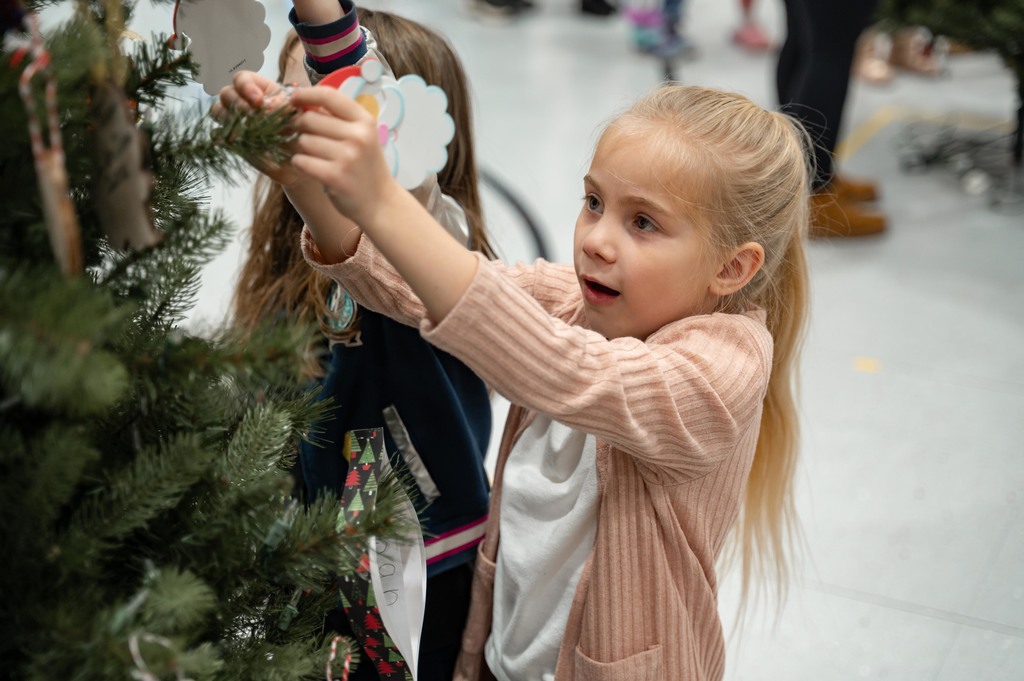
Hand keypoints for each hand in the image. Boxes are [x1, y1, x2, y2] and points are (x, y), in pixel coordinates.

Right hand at [210, 71, 300, 185]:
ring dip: (229, 118)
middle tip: (253, 116)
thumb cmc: (300, 124)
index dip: (245, 86)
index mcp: (258, 88)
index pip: (241, 78)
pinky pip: (218, 134)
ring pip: (218, 111)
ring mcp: (235, 119)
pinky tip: (239, 140)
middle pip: (226, 93)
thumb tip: (268, 106)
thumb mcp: (298, 111)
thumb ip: (285, 106)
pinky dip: (226, 136)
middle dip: (238, 103)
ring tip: (245, 129)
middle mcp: (242, 101)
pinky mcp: (232, 138)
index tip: (258, 100)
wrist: (301, 151)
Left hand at [288, 86, 400, 229]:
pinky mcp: (335, 176)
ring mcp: (347, 156)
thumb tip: (301, 104)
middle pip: (309, 119)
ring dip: (299, 148)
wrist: (380, 202)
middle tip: (302, 136)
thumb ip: (338, 120)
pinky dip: (299, 164)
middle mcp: (358, 136)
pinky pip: (301, 161)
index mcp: (364, 121)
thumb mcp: (362, 137)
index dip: (305, 94)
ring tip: (312, 156)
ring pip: (303, 141)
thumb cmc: (366, 167)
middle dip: (299, 127)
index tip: (293, 99)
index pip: (328, 96)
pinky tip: (309, 168)